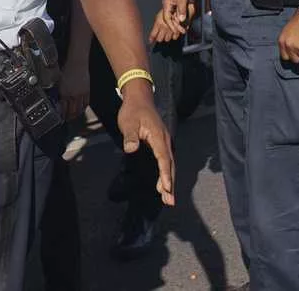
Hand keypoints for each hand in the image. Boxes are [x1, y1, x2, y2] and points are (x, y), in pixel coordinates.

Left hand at [59, 53, 88, 120]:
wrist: (77, 63)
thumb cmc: (67, 69)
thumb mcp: (59, 81)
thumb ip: (59, 91)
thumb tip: (59, 99)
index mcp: (64, 93)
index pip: (63, 108)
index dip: (62, 115)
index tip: (61, 117)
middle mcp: (72, 95)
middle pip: (71, 111)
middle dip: (69, 117)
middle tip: (67, 120)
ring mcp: (80, 94)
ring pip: (79, 109)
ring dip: (76, 114)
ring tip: (74, 117)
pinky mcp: (87, 92)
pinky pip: (86, 103)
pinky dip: (83, 108)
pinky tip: (81, 110)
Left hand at [117, 80, 175, 205]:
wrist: (139, 98)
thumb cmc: (133, 110)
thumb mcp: (128, 122)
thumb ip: (130, 136)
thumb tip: (131, 149)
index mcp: (158, 136)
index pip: (163, 158)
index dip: (164, 174)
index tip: (166, 188)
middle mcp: (165, 140)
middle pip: (170, 165)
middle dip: (170, 184)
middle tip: (169, 201)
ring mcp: (164, 142)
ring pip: (169, 164)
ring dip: (169, 181)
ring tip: (168, 199)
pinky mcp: (161, 143)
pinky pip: (166, 161)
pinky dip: (166, 173)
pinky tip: (163, 184)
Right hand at [150, 0, 195, 42]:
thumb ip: (181, 9)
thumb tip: (180, 20)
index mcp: (167, 3)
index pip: (167, 18)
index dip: (172, 25)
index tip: (177, 31)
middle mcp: (168, 4)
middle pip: (171, 18)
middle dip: (176, 25)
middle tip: (183, 31)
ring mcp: (173, 3)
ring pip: (175, 16)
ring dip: (180, 22)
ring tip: (185, 27)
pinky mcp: (177, 2)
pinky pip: (179, 12)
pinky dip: (182, 16)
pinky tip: (186, 20)